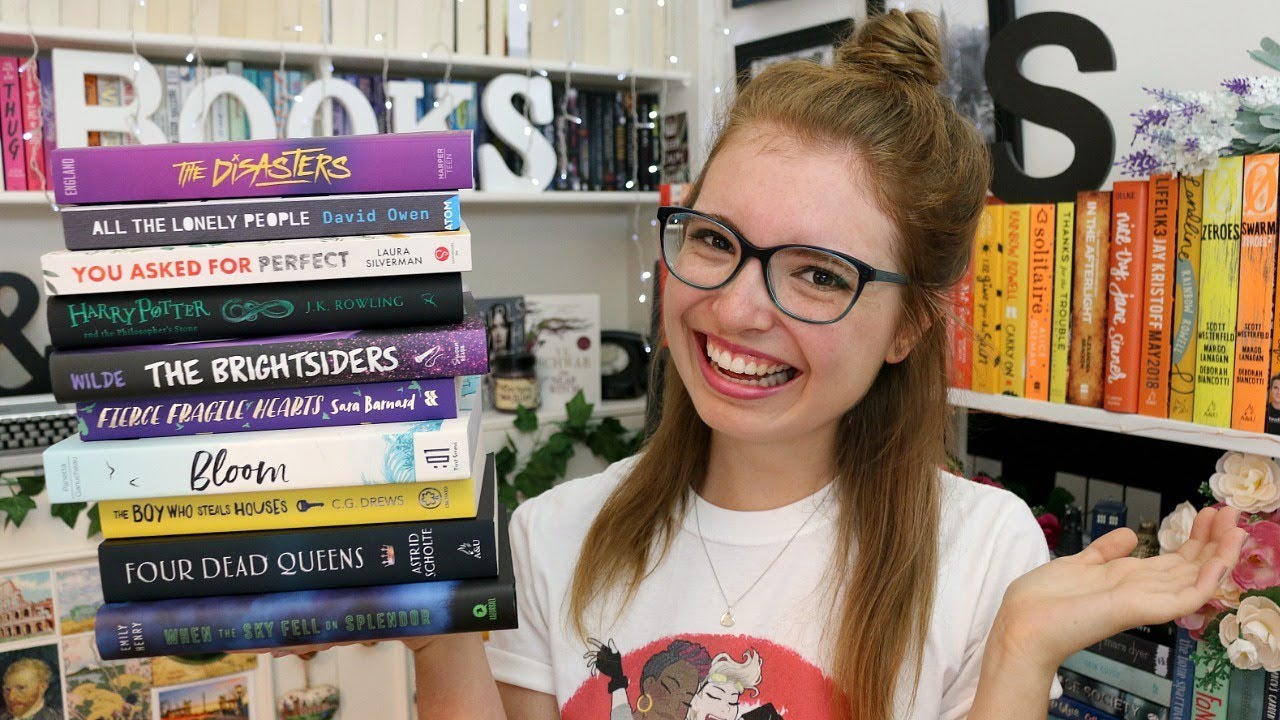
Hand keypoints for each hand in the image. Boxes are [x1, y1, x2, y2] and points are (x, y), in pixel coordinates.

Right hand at [584, 638, 627, 692]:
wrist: (616, 672)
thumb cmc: (617, 662)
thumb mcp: (616, 655)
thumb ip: (612, 647)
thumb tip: (610, 639)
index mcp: (605, 650)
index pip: (599, 645)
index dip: (594, 641)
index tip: (588, 639)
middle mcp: (601, 654)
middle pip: (594, 653)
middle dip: (589, 654)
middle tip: (584, 656)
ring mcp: (599, 660)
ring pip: (592, 660)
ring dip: (590, 662)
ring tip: (588, 665)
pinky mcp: (598, 665)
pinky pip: (593, 666)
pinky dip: (592, 669)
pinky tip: (593, 673)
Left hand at [992, 505, 1246, 672]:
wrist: (1023, 625)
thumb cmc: (1043, 600)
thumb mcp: (1078, 564)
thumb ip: (1104, 552)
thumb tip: (1127, 535)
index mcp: (1128, 579)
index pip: (1173, 559)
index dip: (1195, 537)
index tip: (1209, 513)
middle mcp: (1142, 589)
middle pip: (1190, 565)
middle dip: (1214, 539)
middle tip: (1233, 512)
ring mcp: (1145, 600)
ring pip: (1195, 579)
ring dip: (1220, 554)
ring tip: (1238, 528)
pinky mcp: (1143, 609)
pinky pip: (1185, 598)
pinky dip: (1207, 580)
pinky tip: (1221, 559)